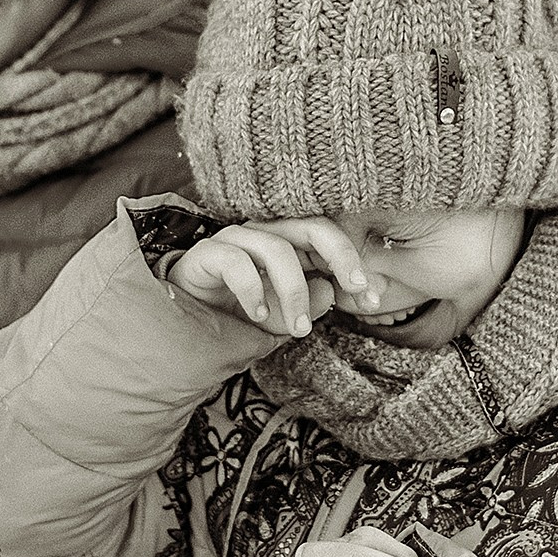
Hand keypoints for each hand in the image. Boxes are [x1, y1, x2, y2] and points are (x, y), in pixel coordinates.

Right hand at [166, 218, 380, 337]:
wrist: (184, 326)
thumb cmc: (237, 317)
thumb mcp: (284, 319)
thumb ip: (310, 306)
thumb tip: (330, 292)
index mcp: (290, 244)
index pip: (330, 239)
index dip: (355, 265)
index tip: (373, 299)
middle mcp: (265, 233)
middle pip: (312, 227)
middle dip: (340, 257)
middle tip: (355, 291)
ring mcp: (235, 240)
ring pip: (277, 249)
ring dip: (294, 293)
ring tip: (298, 329)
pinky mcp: (207, 253)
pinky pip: (236, 262)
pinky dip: (252, 291)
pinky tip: (257, 315)